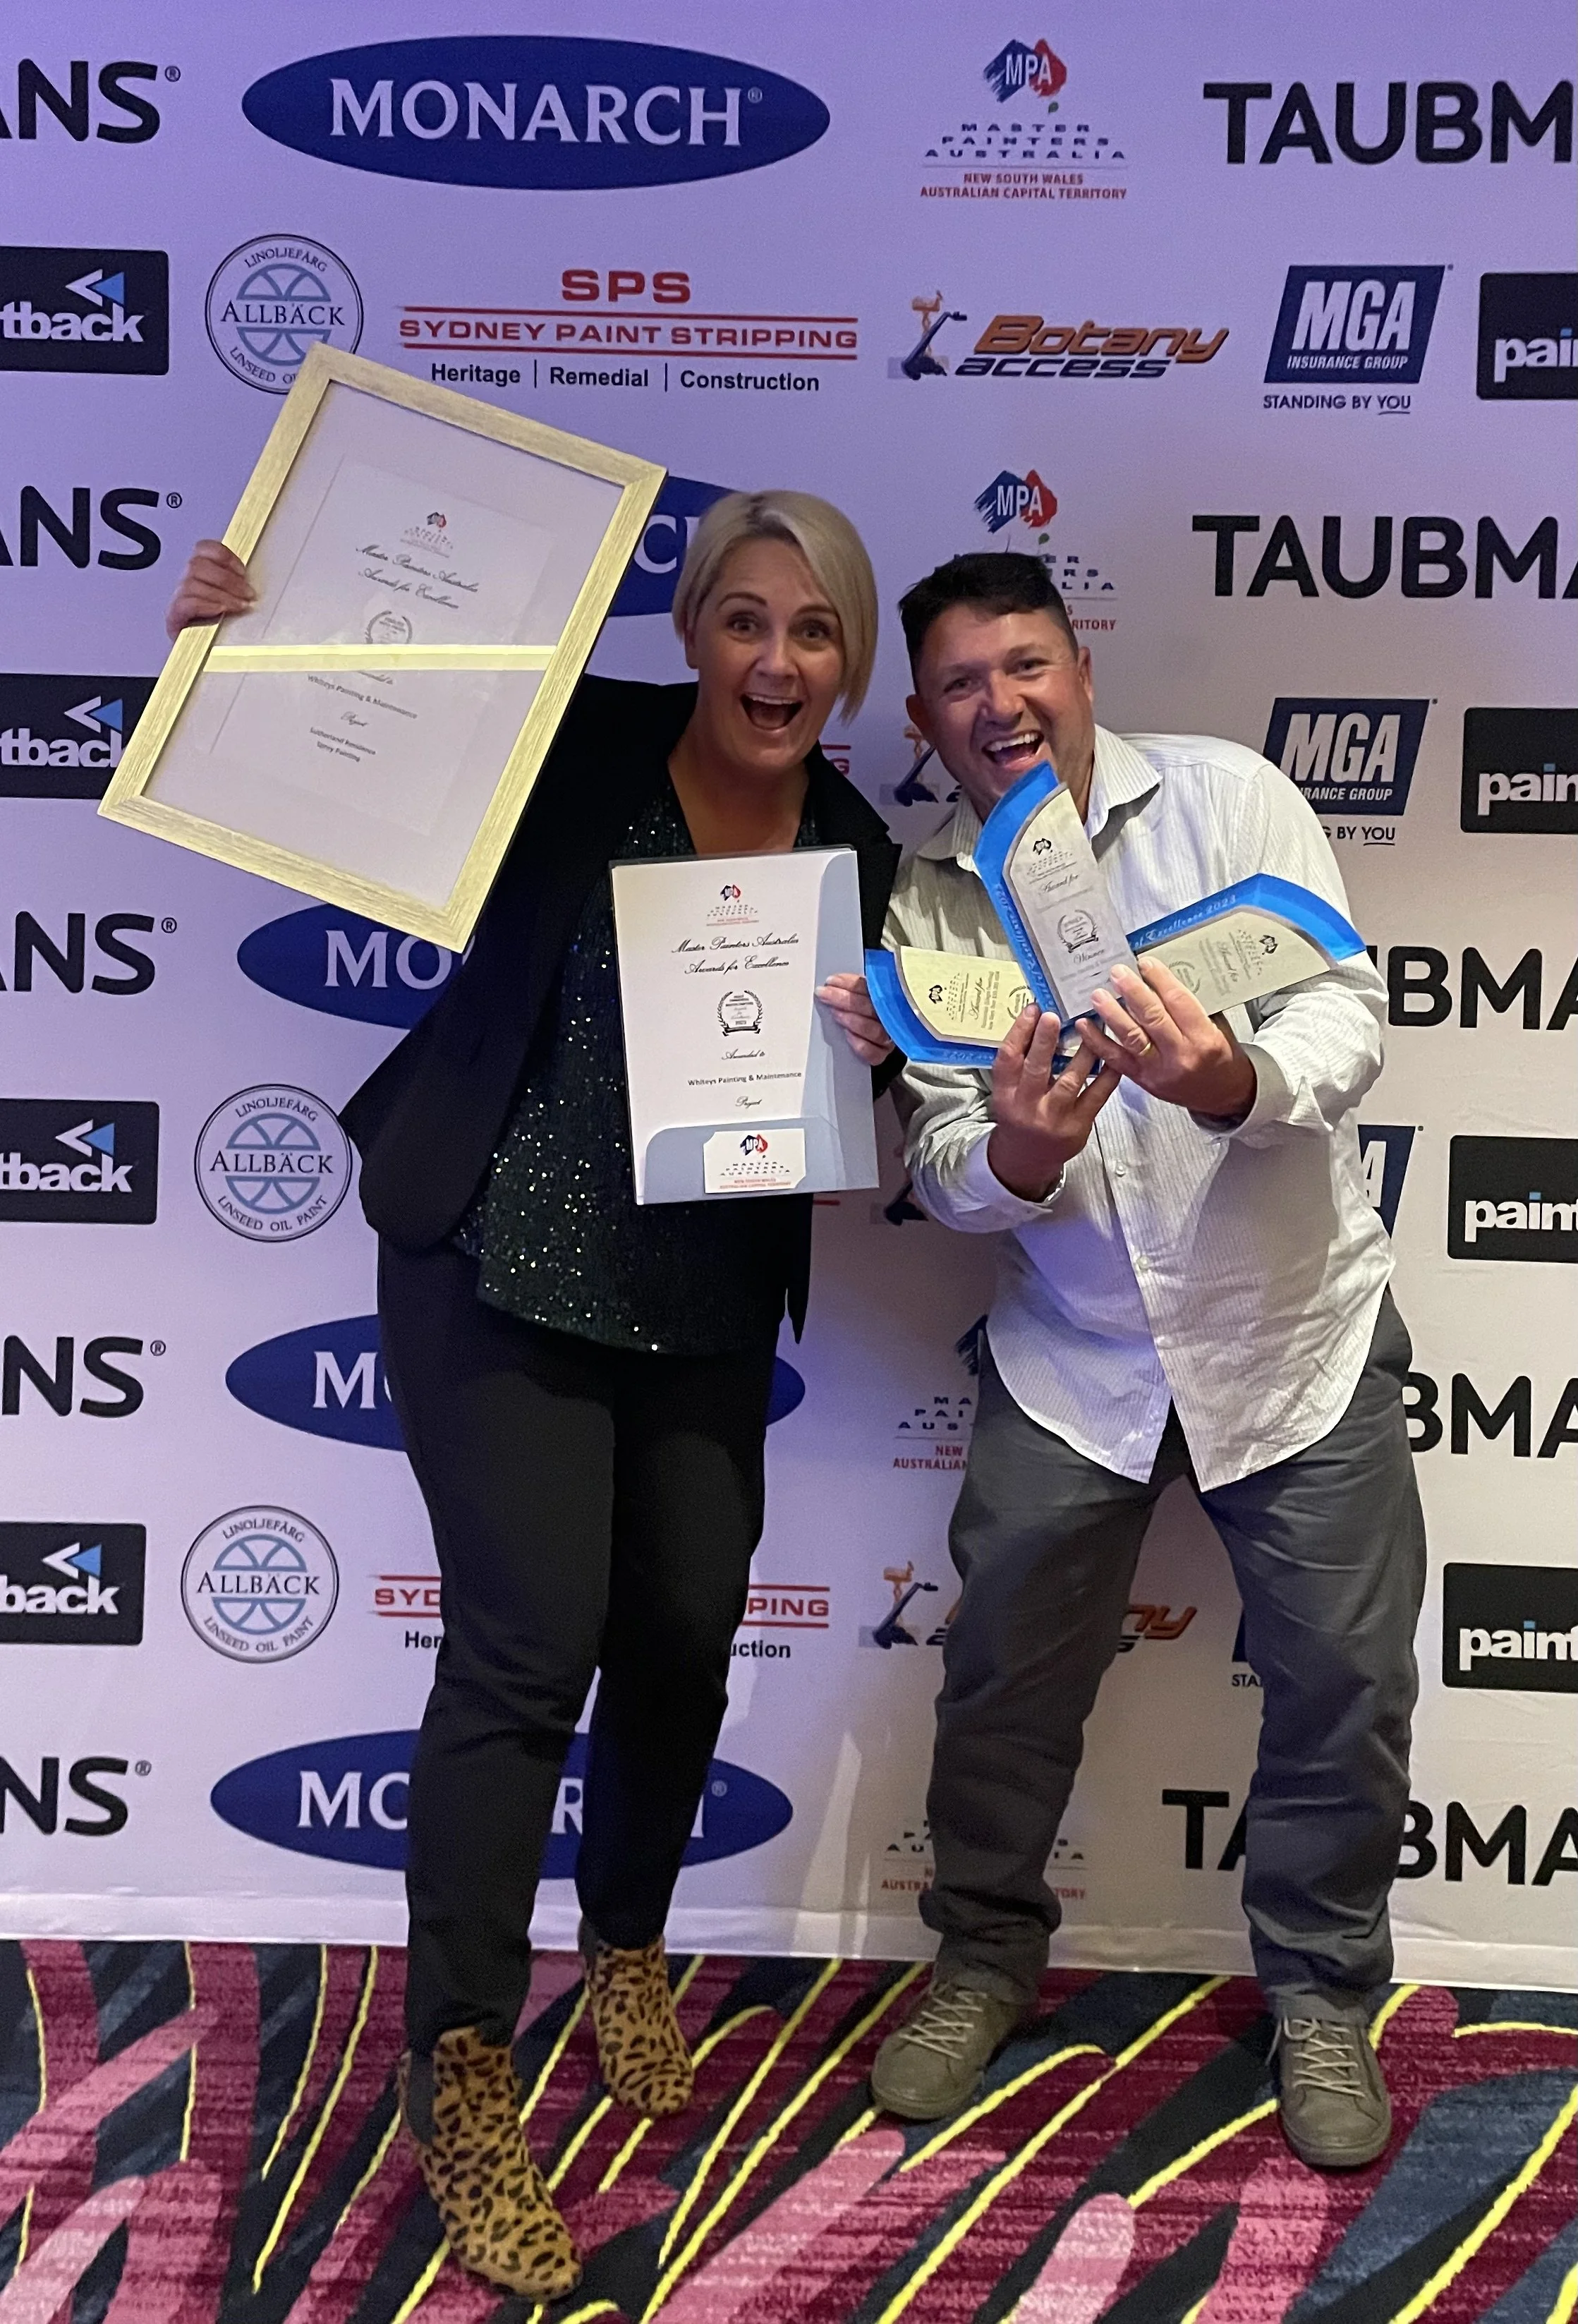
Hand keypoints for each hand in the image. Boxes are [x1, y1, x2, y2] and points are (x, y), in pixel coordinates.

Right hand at [165, 538, 254, 641]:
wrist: (204, 657)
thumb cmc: (221, 630)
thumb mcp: (234, 603)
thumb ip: (239, 589)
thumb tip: (255, 585)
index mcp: (199, 574)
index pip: (202, 549)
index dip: (223, 556)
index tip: (242, 571)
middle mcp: (185, 583)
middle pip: (197, 565)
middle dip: (228, 579)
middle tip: (247, 594)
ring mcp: (178, 600)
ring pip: (192, 583)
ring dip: (221, 594)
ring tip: (238, 606)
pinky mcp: (174, 618)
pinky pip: (185, 604)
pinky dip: (205, 604)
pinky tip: (220, 610)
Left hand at [816, 972, 895, 1065]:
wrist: (877, 1041)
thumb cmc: (865, 1013)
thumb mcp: (862, 996)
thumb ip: (854, 990)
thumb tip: (834, 983)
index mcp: (889, 999)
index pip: (871, 988)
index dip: (850, 983)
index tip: (831, 982)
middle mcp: (891, 1018)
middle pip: (872, 1008)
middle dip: (845, 999)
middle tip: (826, 995)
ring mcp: (888, 1039)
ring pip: (874, 1030)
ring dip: (852, 1020)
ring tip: (835, 1013)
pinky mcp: (881, 1055)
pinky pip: (873, 1052)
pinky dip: (860, 1044)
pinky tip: (847, 1035)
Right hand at [986, 1005, 1116, 1199]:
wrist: (1028, 1158)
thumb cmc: (1020, 1113)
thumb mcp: (1010, 1091)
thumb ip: (1021, 1062)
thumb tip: (1038, 1017)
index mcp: (1005, 1094)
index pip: (1008, 1059)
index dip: (1019, 1032)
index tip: (1033, 1009)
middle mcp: (1027, 1107)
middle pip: (1036, 1070)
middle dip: (1044, 1041)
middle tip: (1054, 1015)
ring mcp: (1054, 1118)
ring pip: (1070, 1081)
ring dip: (1083, 1051)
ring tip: (1092, 1026)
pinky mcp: (1078, 1127)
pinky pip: (1096, 1096)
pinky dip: (1107, 1074)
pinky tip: (1114, 1055)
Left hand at [1085, 959, 1256, 1119]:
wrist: (1221, 1095)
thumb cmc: (1219, 1058)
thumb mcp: (1216, 1028)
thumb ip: (1191, 1008)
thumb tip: (1161, 979)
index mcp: (1203, 1038)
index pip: (1179, 1002)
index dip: (1160, 979)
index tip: (1145, 963)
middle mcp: (1180, 1055)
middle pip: (1153, 1018)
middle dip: (1132, 992)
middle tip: (1117, 973)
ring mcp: (1159, 1070)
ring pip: (1131, 1038)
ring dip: (1112, 1014)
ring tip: (1098, 995)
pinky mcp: (1142, 1080)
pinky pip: (1116, 1059)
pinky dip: (1098, 1042)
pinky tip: (1085, 1025)